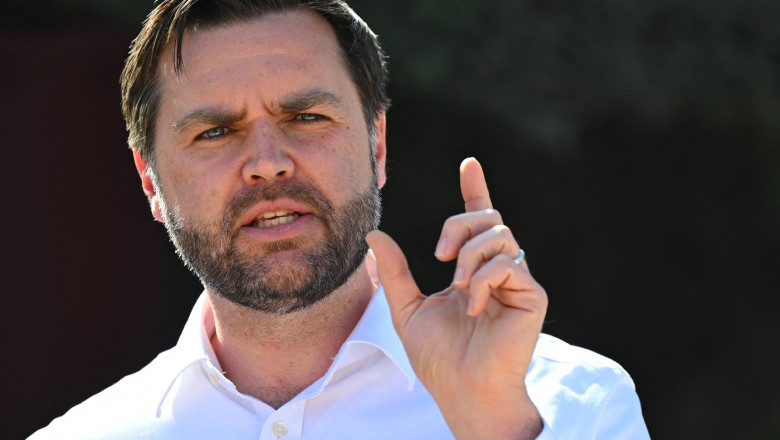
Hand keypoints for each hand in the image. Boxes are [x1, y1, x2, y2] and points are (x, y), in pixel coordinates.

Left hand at [366, 158, 546, 439]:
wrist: (461, 390)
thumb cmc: (439, 357)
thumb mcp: (407, 308)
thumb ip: (395, 272)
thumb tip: (374, 235)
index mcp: (473, 269)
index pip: (477, 221)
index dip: (475, 189)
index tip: (468, 163)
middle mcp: (499, 270)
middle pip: (489, 218)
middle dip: (459, 225)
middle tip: (438, 257)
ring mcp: (518, 283)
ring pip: (500, 235)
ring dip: (469, 255)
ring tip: (456, 286)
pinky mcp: (533, 296)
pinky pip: (509, 264)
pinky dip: (483, 279)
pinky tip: (472, 306)